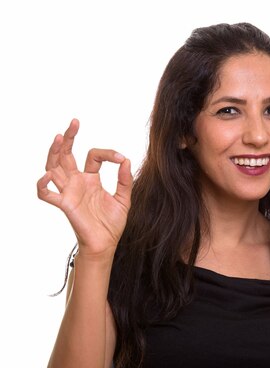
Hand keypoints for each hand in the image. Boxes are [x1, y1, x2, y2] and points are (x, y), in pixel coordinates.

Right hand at [37, 119, 132, 257]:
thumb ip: (125, 180)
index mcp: (91, 179)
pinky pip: (46, 194)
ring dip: (54, 153)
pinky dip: (43, 185)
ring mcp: (69, 192)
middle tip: (74, 123)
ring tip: (58, 138)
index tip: (121, 158)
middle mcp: (77, 182)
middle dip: (68, 138)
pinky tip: (48, 175)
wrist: (106, 243)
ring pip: (53, 167)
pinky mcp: (64, 205)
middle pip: (66, 155)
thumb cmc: (112, 223)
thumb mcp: (124, 199)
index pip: (93, 156)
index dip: (107, 153)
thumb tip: (126, 159)